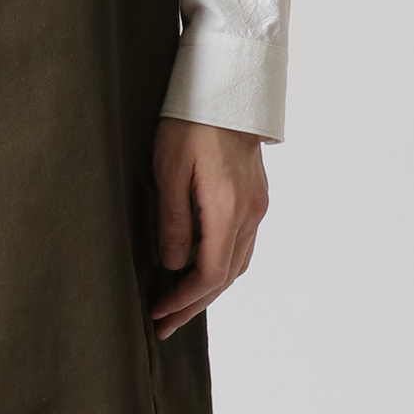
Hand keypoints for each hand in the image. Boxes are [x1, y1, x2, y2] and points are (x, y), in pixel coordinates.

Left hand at [151, 118, 268, 338]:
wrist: (225, 88)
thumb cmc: (191, 122)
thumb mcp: (169, 171)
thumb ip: (173, 222)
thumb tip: (174, 264)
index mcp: (229, 209)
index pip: (210, 273)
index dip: (183, 299)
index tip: (157, 312)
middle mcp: (250, 213)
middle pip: (225, 276)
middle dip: (193, 304)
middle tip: (163, 325)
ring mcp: (256, 205)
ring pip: (236, 263)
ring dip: (207, 289)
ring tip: (177, 305)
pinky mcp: (254, 197)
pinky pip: (240, 244)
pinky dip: (219, 266)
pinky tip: (198, 271)